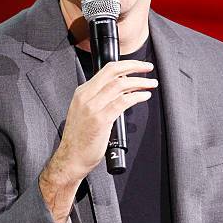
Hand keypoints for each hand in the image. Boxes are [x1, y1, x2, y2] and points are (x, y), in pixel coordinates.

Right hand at [39, 59, 156, 222]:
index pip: (106, 70)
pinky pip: (122, 102)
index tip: (139, 66)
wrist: (70, 158)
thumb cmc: (80, 138)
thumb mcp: (86, 111)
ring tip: (151, 84)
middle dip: (134, 66)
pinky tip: (144, 97)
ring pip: (120, 85)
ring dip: (140, 82)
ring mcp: (92, 108)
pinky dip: (137, 96)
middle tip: (148, 68)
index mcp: (82, 92)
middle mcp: (86, 96)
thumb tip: (123, 88)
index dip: (126, 64)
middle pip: (113, 72)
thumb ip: (100, 98)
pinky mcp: (100, 120)